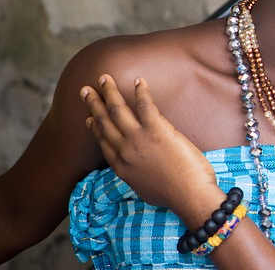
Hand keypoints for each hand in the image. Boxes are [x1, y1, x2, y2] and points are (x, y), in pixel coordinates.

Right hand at [80, 75, 222, 216]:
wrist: (189, 196)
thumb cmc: (175, 195)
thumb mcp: (145, 189)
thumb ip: (138, 176)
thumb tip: (141, 171)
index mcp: (121, 167)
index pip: (103, 141)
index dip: (94, 127)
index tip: (89, 117)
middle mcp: (124, 151)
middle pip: (104, 122)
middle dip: (93, 103)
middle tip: (85, 89)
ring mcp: (138, 139)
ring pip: (117, 109)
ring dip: (109, 92)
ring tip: (104, 78)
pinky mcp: (156, 130)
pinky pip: (145, 105)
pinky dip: (140, 91)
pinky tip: (139, 80)